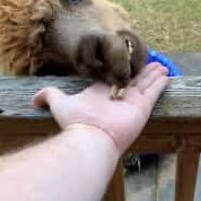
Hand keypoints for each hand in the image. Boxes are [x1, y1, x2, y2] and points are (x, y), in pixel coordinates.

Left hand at [32, 63, 168, 152]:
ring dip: (153, 75)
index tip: (126, 63)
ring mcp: (132, 102)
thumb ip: (48, 96)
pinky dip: (160, 83)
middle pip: (133, 80)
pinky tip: (167, 75)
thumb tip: (33, 100)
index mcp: (102, 93)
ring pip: (145, 84)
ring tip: (161, 66)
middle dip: (141, 72)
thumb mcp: (59, 103)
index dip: (121, 71)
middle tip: (151, 63)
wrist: (91, 138)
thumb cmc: (76, 121)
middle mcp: (119, 96)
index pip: (115, 78)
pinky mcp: (143, 107)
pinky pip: (154, 91)